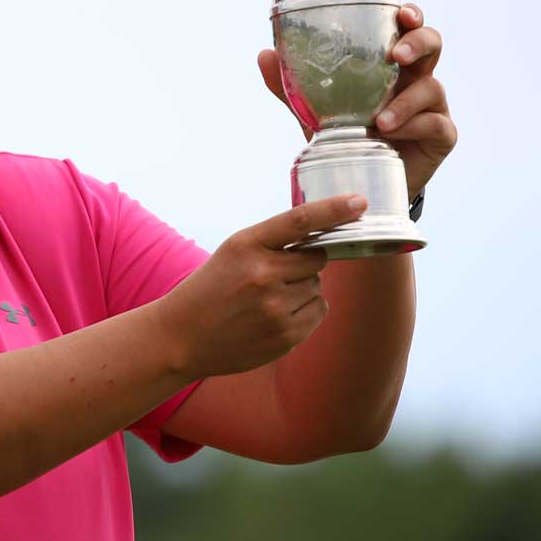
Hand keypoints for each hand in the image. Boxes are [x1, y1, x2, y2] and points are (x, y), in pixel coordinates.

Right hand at [153, 194, 366, 380]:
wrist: (180, 338)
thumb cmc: (211, 289)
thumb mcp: (233, 252)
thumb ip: (274, 242)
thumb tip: (327, 238)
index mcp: (246, 245)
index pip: (299, 221)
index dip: (333, 209)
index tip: (360, 203)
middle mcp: (262, 275)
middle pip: (317, 259)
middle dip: (304, 264)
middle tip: (272, 276)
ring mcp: (275, 308)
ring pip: (317, 286)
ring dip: (302, 289)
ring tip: (266, 301)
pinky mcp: (285, 336)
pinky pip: (319, 311)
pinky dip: (306, 310)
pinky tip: (276, 316)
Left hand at [257, 3, 457, 197]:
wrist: (362, 181)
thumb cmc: (347, 136)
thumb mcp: (317, 111)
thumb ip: (294, 86)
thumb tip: (265, 55)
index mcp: (392, 64)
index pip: (407, 29)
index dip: (411, 16)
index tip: (402, 13)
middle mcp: (417, 78)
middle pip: (432, 44)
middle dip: (418, 42)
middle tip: (397, 55)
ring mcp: (434, 106)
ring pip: (432, 87)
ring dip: (405, 101)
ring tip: (379, 120)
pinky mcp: (442, 135)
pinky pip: (435, 123)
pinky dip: (413, 126)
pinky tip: (392, 135)